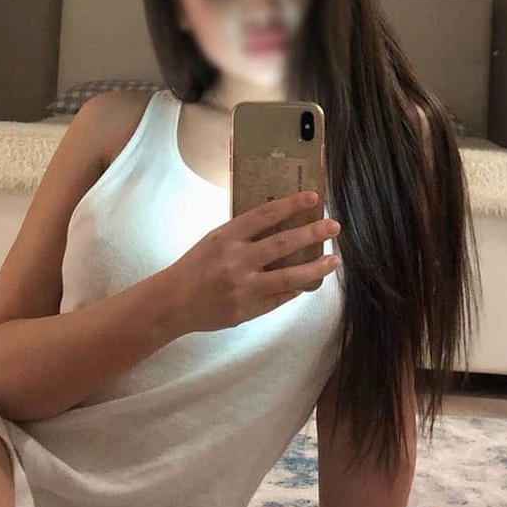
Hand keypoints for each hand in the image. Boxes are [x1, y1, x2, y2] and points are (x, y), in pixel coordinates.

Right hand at [164, 189, 340, 332]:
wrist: (172, 302)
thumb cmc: (194, 267)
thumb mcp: (214, 241)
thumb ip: (243, 234)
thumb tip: (280, 224)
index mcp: (226, 237)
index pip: (265, 215)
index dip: (291, 204)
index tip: (313, 197)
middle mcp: (237, 260)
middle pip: (283, 243)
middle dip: (312, 233)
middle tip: (334, 226)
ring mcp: (244, 286)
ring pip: (289, 276)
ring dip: (316, 267)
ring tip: (334, 260)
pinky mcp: (248, 309)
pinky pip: (280, 297)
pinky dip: (296, 289)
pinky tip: (309, 282)